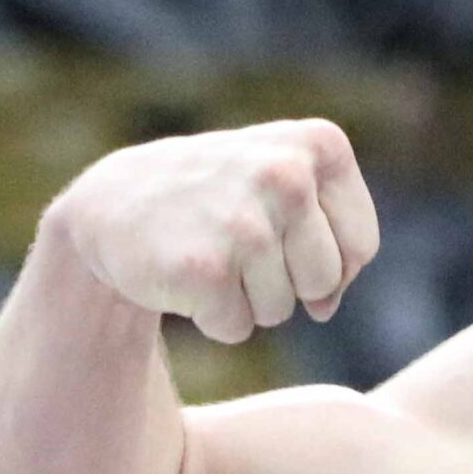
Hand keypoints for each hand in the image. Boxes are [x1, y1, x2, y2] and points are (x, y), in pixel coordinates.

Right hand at [51, 120, 380, 345]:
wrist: (111, 205)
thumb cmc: (216, 199)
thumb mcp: (284, 185)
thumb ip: (330, 237)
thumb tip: (327, 306)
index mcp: (318, 145)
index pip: (360, 247)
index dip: (326, 261)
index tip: (280, 232)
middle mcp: (287, 174)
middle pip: (325, 281)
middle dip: (286, 281)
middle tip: (234, 242)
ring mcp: (245, 222)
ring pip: (282, 310)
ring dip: (246, 299)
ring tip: (209, 252)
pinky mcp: (204, 269)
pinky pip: (237, 328)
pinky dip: (212, 317)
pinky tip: (183, 275)